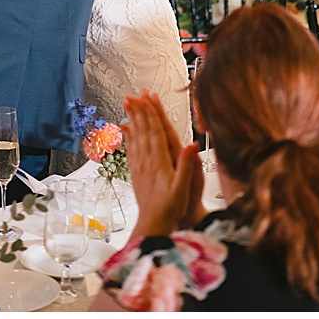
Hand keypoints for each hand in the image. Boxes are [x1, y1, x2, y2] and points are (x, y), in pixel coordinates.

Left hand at [124, 92, 203, 237]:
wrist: (153, 224)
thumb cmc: (171, 208)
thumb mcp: (184, 187)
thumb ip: (187, 165)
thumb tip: (193, 145)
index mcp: (160, 161)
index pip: (155, 131)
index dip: (151, 113)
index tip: (147, 97)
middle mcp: (147, 161)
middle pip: (143, 130)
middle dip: (139, 111)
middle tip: (134, 94)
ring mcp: (140, 166)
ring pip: (135, 137)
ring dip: (132, 119)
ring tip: (128, 105)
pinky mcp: (136, 173)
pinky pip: (131, 149)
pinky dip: (128, 136)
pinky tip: (125, 130)